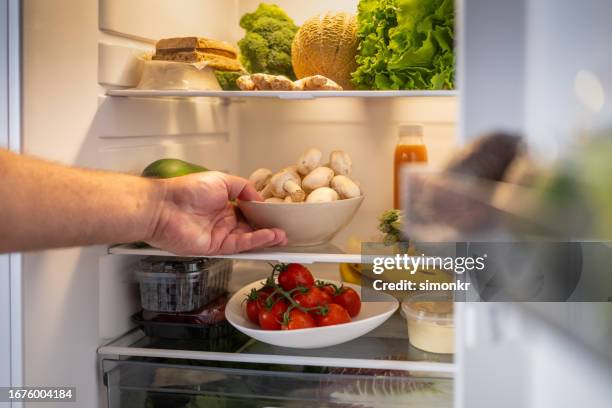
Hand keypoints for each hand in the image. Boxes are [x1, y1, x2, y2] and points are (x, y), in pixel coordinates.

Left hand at [147, 171, 286, 254]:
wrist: (165, 207)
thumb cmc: (187, 190)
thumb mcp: (221, 180)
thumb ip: (243, 188)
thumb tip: (258, 198)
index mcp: (223, 204)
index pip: (248, 211)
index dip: (262, 213)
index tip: (278, 213)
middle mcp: (223, 221)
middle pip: (251, 227)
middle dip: (268, 228)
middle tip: (286, 228)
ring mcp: (220, 235)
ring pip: (249, 238)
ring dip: (267, 237)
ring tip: (283, 236)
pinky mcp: (216, 248)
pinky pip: (240, 245)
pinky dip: (256, 241)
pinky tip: (269, 236)